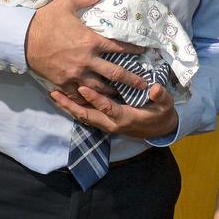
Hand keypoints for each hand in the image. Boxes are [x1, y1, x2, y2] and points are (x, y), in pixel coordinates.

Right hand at [25, 0, 145, 100]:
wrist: (22, 38)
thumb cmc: (45, 20)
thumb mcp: (66, 3)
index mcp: (90, 41)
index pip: (118, 48)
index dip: (133, 51)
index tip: (144, 53)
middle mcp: (86, 60)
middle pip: (115, 73)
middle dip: (131, 80)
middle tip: (144, 85)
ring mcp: (75, 74)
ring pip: (100, 88)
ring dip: (113, 91)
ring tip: (123, 94)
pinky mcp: (63, 83)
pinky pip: (80, 95)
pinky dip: (89, 99)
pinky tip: (96, 101)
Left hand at [49, 82, 178, 138]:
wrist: (160, 130)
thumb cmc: (161, 114)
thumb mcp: (166, 105)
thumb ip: (161, 96)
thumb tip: (155, 89)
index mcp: (125, 117)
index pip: (106, 108)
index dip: (95, 99)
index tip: (82, 88)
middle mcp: (112, 123)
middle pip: (86, 115)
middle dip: (70, 105)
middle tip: (54, 93)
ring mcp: (106, 124)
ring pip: (83, 117)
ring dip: (68, 106)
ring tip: (53, 95)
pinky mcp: (104, 121)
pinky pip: (86, 116)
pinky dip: (74, 108)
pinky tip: (64, 98)